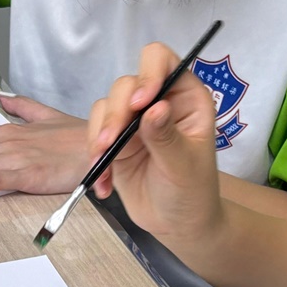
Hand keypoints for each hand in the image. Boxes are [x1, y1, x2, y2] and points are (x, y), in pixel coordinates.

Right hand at [86, 43, 222, 244]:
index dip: (148, 74)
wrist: (176, 223)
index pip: (162, 62)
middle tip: (110, 144)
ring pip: (105, 108)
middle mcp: (157, 101)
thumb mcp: (184, 165)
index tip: (139, 103)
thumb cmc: (192, 191)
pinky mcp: (115, 141)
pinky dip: (94, 157)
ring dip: (98, 134)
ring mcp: (133, 121)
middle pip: (125, 85)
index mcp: (186, 97)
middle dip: (115, 114)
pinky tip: (104, 184)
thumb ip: (166, 136)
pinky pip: (94, 136)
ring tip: (102, 163)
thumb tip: (154, 107)